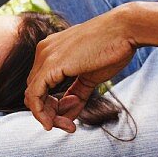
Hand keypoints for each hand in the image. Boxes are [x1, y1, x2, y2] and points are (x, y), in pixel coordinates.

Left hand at [24, 6, 137, 132]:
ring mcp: (45, 57)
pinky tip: (53, 123)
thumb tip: (69, 115)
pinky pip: (35, 95)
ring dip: (48, 117)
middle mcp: (43, 52)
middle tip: (70, 126)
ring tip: (69, 126)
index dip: (52, 107)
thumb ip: (77, 93)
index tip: (70, 118)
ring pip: (32, 97)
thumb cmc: (112, 48)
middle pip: (35, 93)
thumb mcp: (90, 76)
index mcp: (51, 51)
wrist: (125, 29)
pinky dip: (41, 112)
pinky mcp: (50, 64)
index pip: (40, 86)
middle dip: (50, 114)